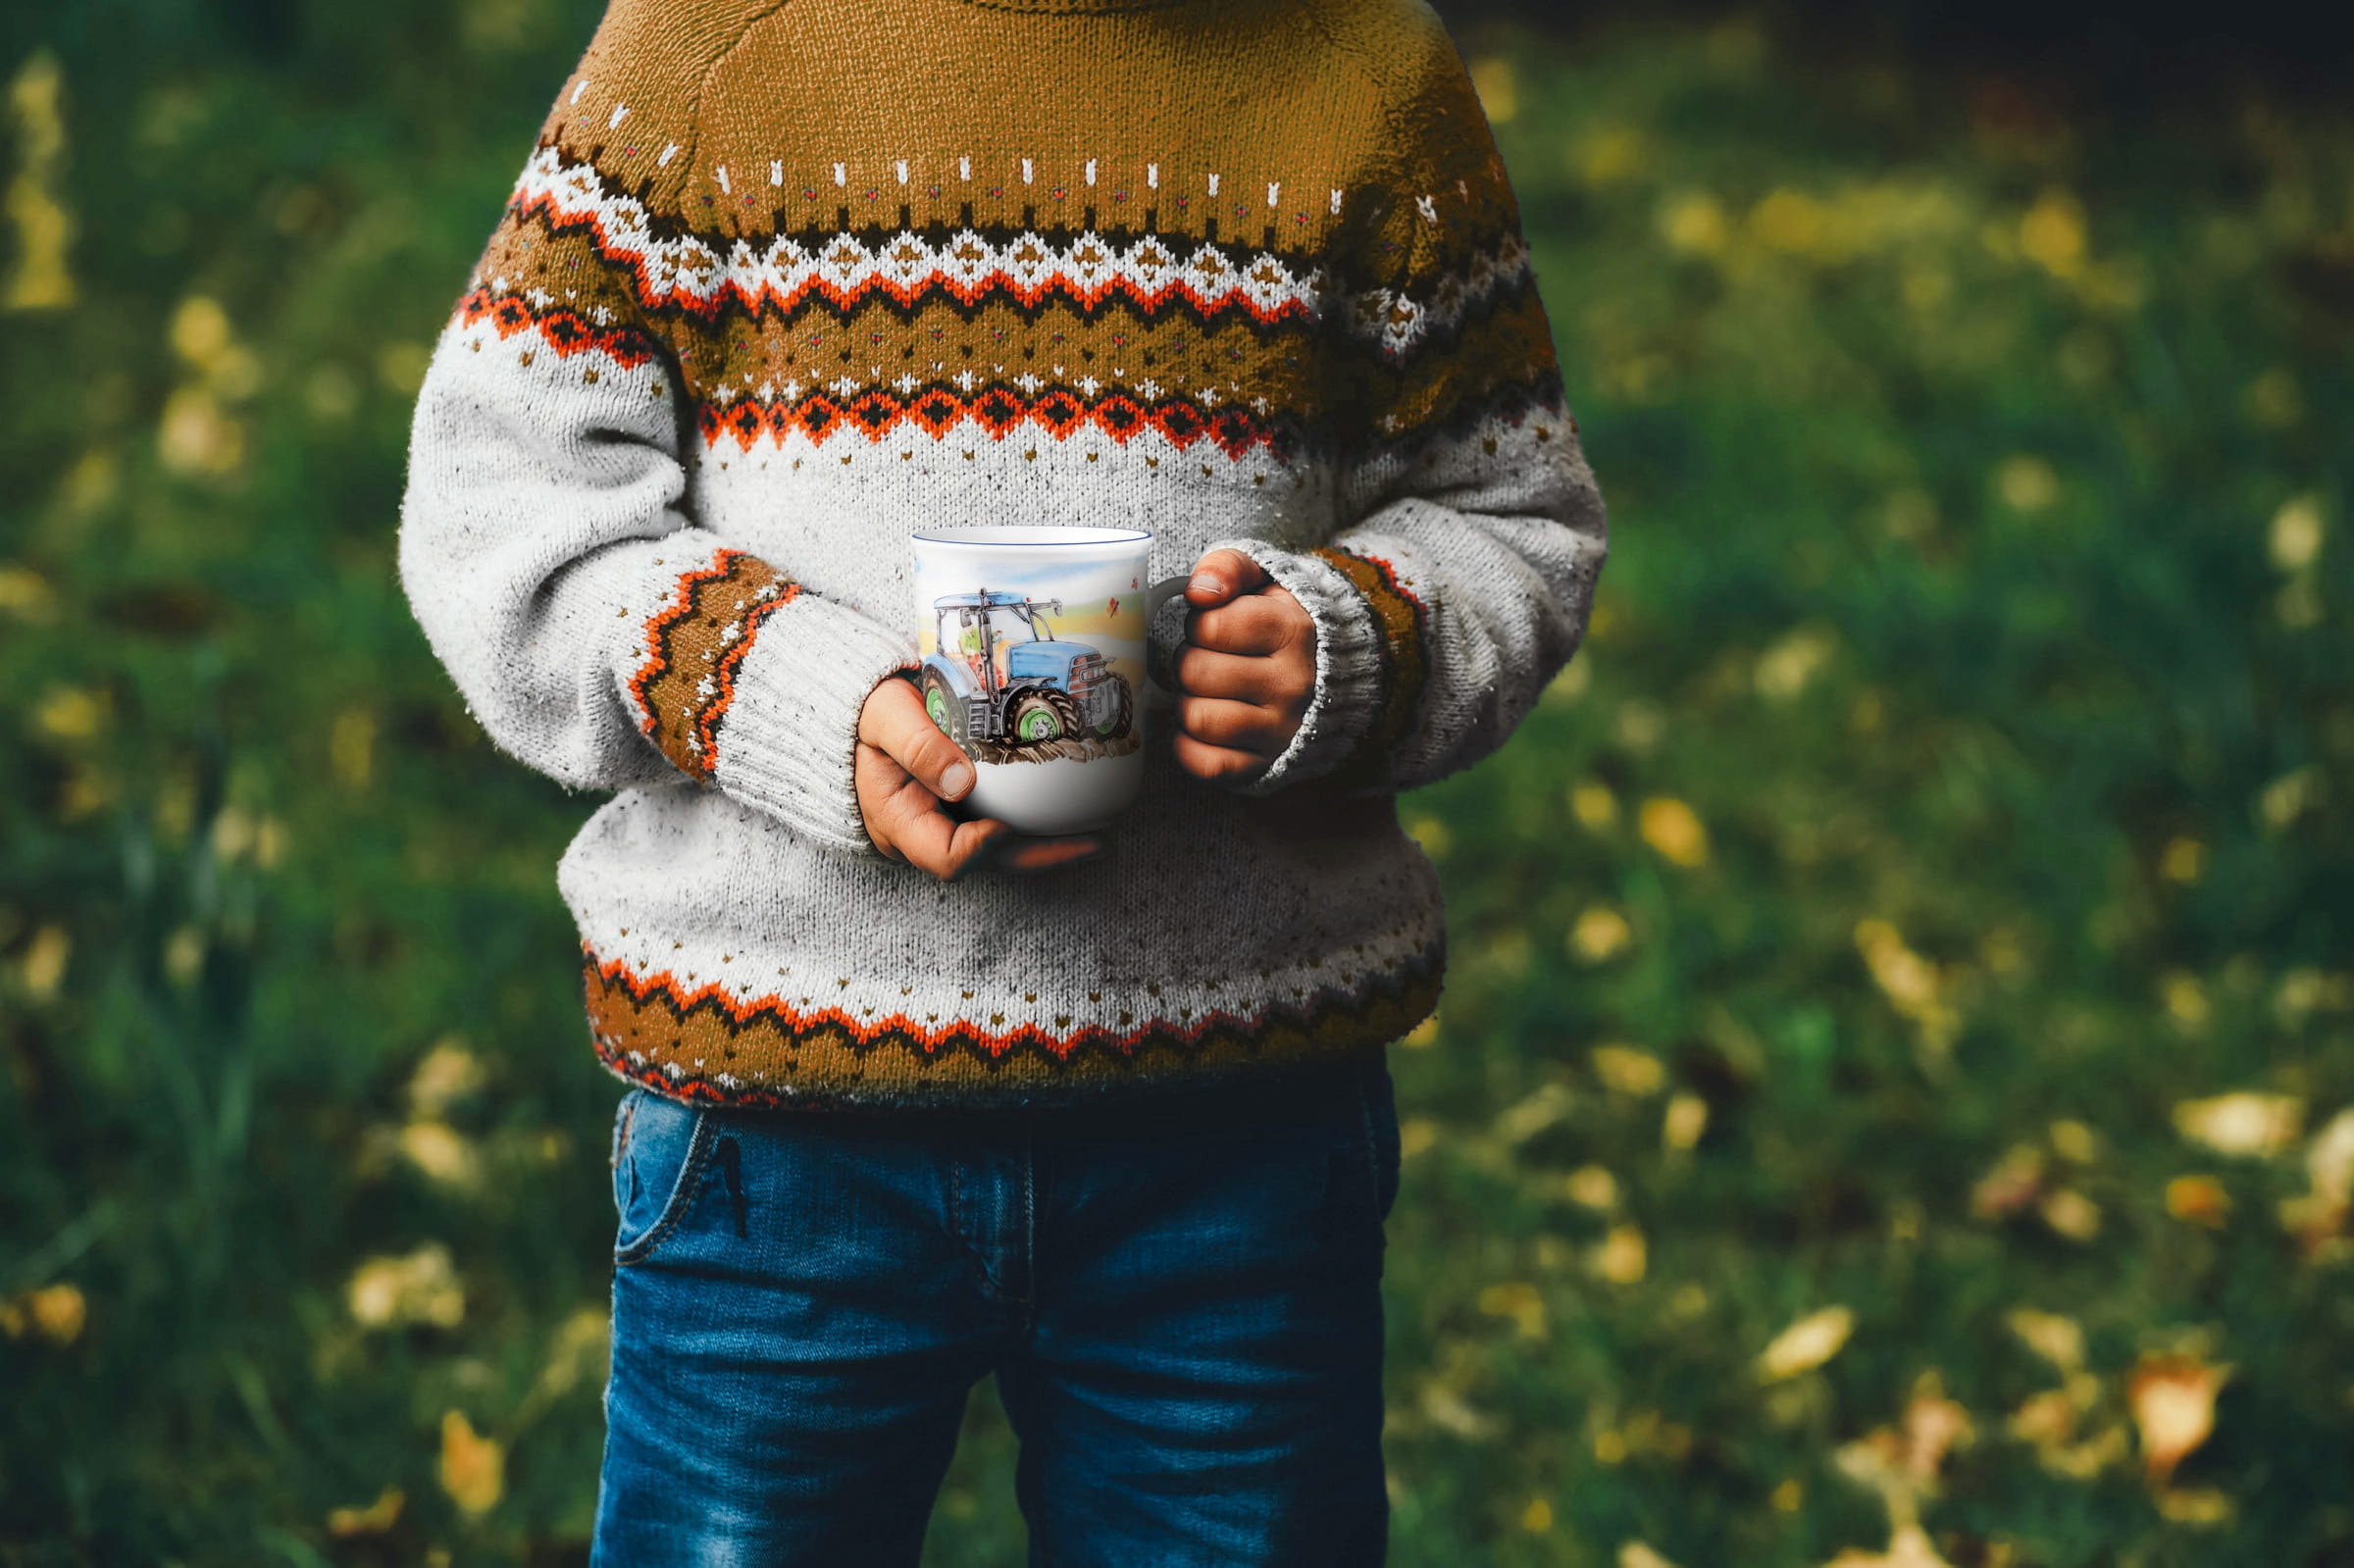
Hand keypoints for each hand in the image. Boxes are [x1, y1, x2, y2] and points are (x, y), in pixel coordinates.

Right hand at [855, 676, 1101, 877]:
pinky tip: (1080, 814)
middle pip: (991, 862)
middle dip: (1044, 857)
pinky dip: (1043, 825)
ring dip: (1053, 846)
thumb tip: (961, 781)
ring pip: (1007, 851)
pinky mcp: (970, 812)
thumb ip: (915, 744)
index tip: (1006, 825)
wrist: (864, 708)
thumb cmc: (870, 711)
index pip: (944, 857)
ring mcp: (952, 826)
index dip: (980, 848)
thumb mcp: (883, 718)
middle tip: (1095, 845)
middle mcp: (929, 835)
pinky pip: (1010, 828)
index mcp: (899, 822)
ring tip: (1102, 837)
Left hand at [1173, 548, 1315, 783]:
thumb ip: (1228, 567)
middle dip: (1190, 662)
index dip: (1200, 624)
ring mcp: (1282, 729)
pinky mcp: (1267, 764)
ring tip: (1207, 692)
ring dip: (1189, 703)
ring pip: (1198, 718)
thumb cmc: (1283, 624)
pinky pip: (1208, 764)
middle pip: (1196, 672)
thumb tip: (1199, 592)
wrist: (1336, 675)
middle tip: (1209, 661)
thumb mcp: (1265, 580)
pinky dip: (1190, 747)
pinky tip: (1203, 726)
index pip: (1211, 626)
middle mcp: (1293, 684)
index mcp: (1293, 631)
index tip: (1215, 628)